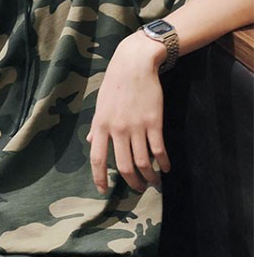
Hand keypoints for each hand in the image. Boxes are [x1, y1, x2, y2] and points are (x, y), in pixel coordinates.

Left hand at [87, 32, 170, 193]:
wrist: (134, 65)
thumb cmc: (115, 83)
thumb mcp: (100, 104)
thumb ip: (95, 126)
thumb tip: (89, 141)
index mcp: (100, 125)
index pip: (97, 158)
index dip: (100, 177)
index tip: (103, 191)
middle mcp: (116, 129)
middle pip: (123, 166)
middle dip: (131, 182)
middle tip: (137, 189)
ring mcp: (136, 126)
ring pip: (142, 162)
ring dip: (149, 177)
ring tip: (153, 182)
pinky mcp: (154, 123)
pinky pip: (158, 150)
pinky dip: (163, 163)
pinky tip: (166, 168)